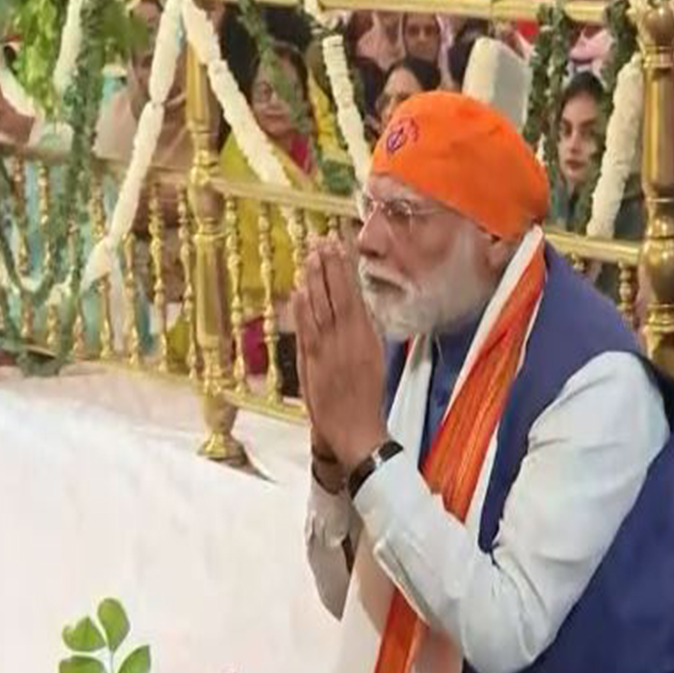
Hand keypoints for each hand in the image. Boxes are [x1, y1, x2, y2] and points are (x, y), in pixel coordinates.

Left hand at [291, 238, 389, 470]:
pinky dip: (303, 310)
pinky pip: (308, 330)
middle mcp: (348, 340)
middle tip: (320, 242)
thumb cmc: (366, 399)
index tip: (339, 247)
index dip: (345, 270)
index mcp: (367, 338)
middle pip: (336, 295)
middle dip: (328, 267)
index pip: (354, 295)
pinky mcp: (313, 363)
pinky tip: (299, 292)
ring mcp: (329, 350)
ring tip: (310, 256)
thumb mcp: (374, 360)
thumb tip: (357, 307)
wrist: (357, 430)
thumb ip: (363, 333)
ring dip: (315, 281)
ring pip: (321, 307)